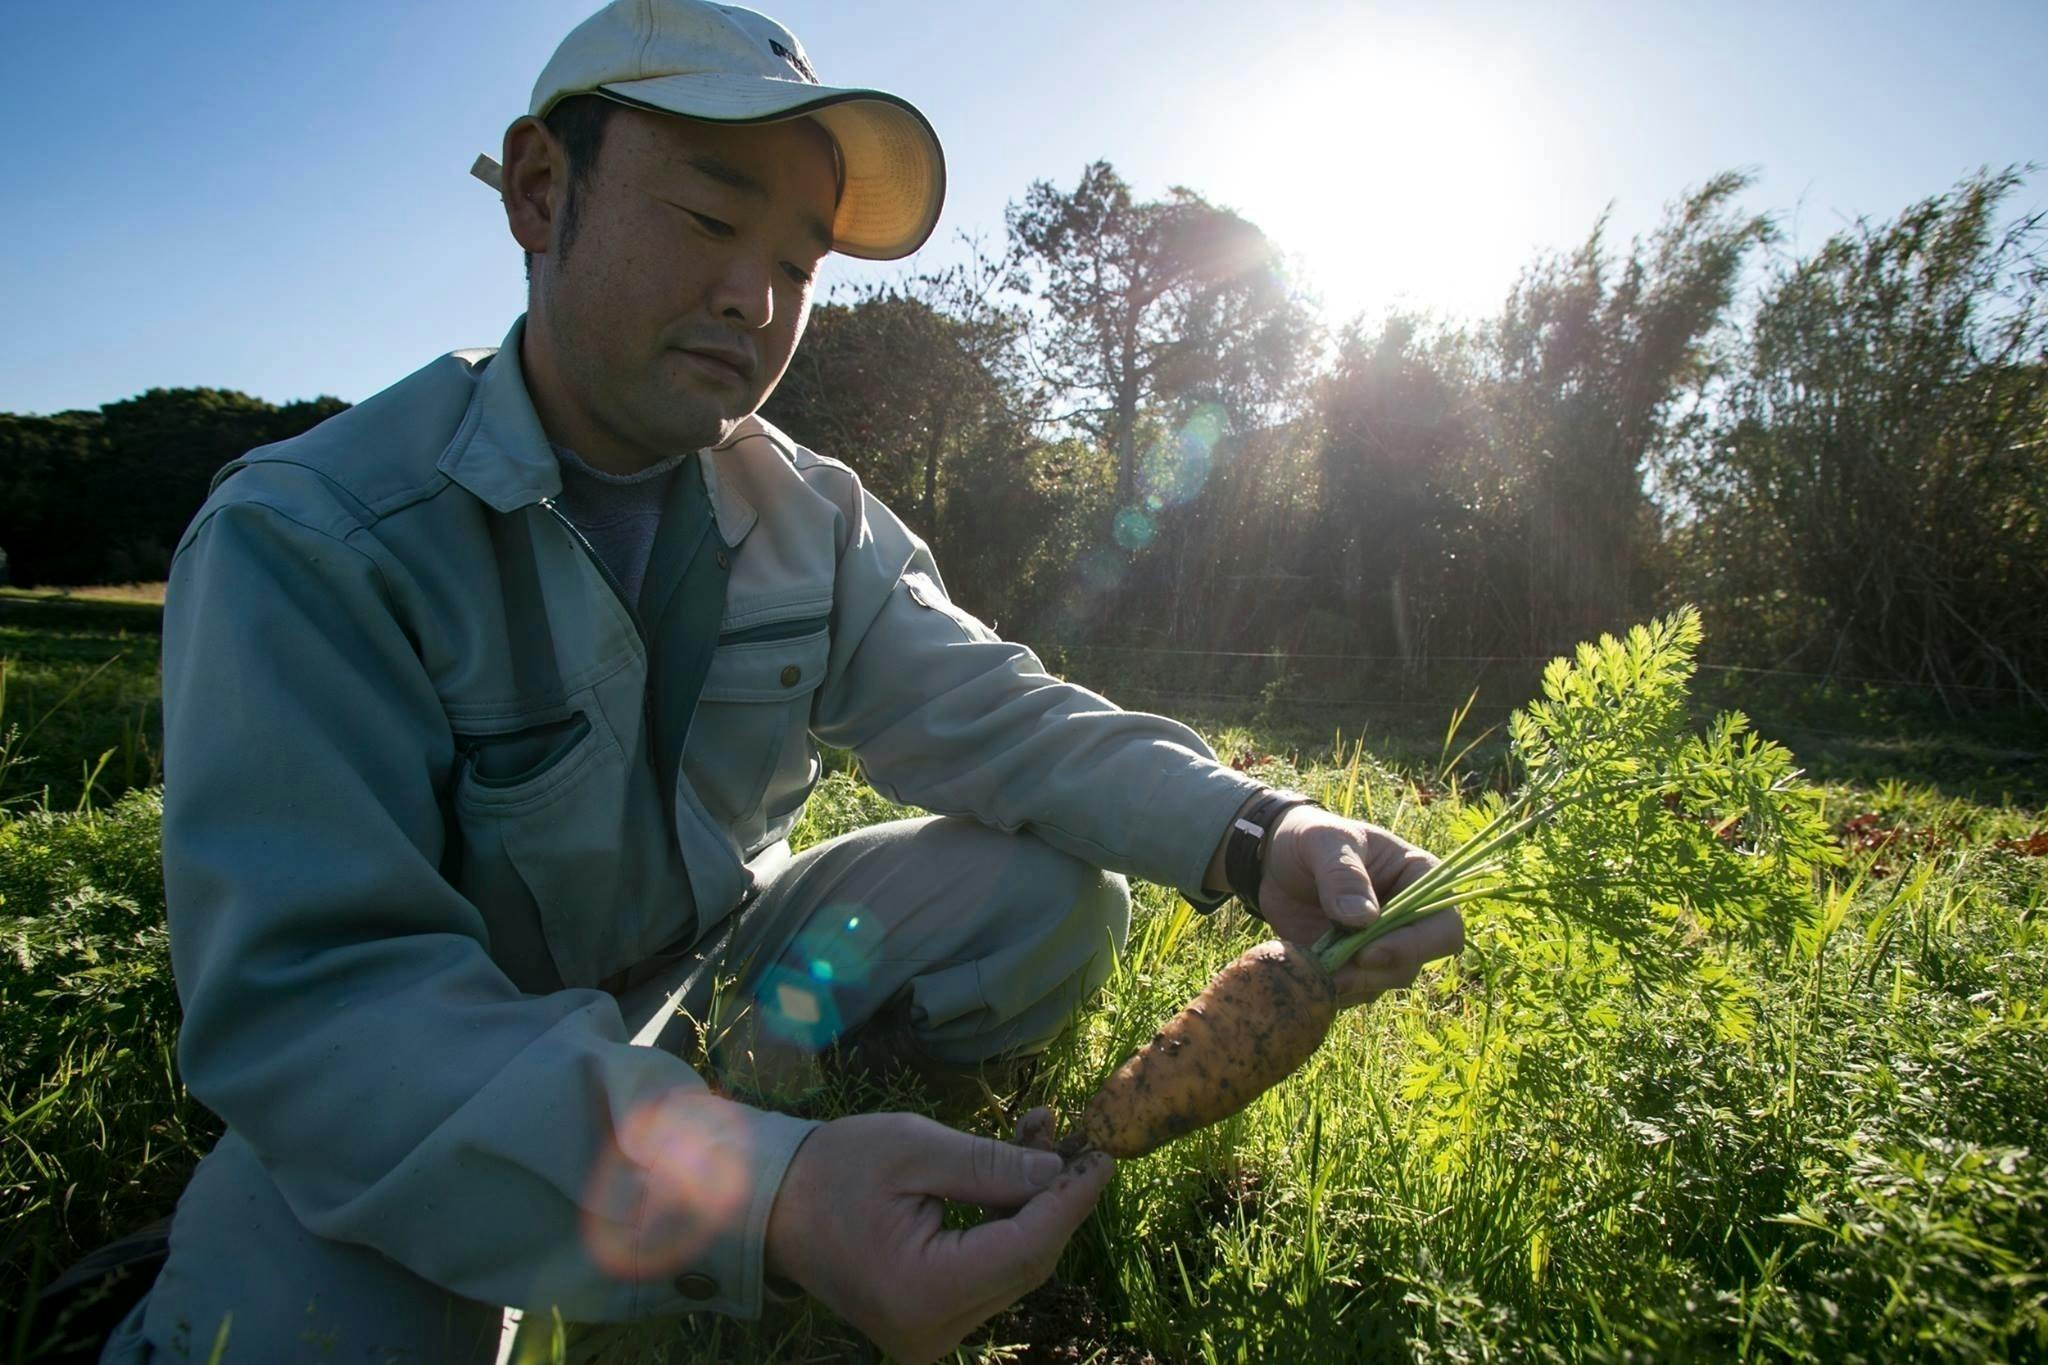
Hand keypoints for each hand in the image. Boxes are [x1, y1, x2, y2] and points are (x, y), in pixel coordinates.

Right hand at [764, 1111, 1113, 1363]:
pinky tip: (1014, 1175)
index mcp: (925, 1292)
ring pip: (1012, 1269)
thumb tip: (1060, 1174)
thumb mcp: (915, 1148)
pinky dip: (1006, 1225)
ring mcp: (929, 1335)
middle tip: (1073, 1140)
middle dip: (1055, 1199)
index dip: (1071, 1201)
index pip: (1027, 1248)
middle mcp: (932, 1331)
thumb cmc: (834, 1168)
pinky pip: (987, 1274)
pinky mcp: (928, 1323)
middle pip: (1026, 1263)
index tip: (1102, 1156)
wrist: (769, 1205)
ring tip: (1038, 1137)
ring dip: (1033, 1207)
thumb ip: (991, 1166)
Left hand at [1255, 807, 1461, 1007]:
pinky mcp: (1354, 962)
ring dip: (1352, 983)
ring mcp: (1383, 942)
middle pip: (1415, 962)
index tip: (1368, 952)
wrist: (1274, 858)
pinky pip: (1355, 989)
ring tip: (1314, 970)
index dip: (1415, 945)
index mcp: (1419, 879)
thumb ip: (1343, 873)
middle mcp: (1410, 917)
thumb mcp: (1324, 840)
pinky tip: (1307, 973)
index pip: (1444, 926)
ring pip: (1385, 981)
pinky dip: (1333, 988)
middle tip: (1333, 969)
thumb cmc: (1310, 838)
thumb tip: (1364, 919)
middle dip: (1376, 971)